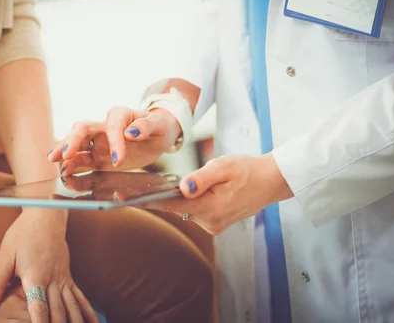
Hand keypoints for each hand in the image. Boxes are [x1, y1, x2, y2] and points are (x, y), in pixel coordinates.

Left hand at [0, 211, 98, 322]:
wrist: (46, 215)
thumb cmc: (23, 233)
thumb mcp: (5, 256)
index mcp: (36, 275)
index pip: (39, 306)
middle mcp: (54, 279)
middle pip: (58, 311)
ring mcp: (64, 279)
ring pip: (72, 307)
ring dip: (75, 321)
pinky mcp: (69, 277)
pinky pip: (80, 298)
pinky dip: (86, 312)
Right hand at [48, 107, 180, 174]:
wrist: (157, 136)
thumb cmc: (158, 127)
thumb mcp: (159, 125)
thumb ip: (147, 126)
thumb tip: (131, 132)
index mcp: (119, 115)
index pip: (112, 126)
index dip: (114, 143)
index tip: (119, 161)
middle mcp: (103, 127)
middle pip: (82, 130)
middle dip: (72, 141)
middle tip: (64, 154)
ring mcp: (98, 142)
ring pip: (77, 145)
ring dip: (65, 154)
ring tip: (55, 163)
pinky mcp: (98, 157)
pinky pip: (83, 162)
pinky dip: (73, 168)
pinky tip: (66, 175)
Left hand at [143, 154, 293, 234]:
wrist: (270, 182)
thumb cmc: (248, 170)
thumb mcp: (225, 166)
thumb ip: (202, 177)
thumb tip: (183, 187)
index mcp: (211, 208)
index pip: (170, 204)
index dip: (146, 200)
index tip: (122, 197)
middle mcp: (210, 222)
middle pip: (174, 208)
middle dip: (159, 196)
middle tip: (136, 185)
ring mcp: (213, 226)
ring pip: (184, 210)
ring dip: (177, 197)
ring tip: (172, 182)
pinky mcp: (215, 224)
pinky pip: (194, 212)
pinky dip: (188, 201)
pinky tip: (190, 190)